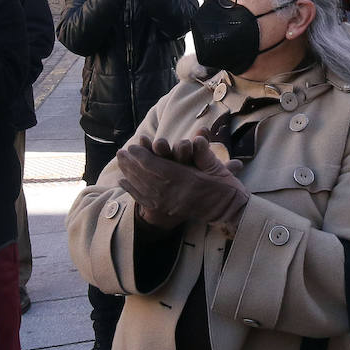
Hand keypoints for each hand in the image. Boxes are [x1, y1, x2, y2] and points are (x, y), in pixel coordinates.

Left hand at [116, 135, 249, 232]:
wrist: (230, 212)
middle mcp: (174, 194)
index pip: (158, 167)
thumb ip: (204, 154)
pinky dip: (132, 190)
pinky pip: (145, 201)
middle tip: (121, 152)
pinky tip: (123, 182)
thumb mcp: (218, 168)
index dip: (143, 156)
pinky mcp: (169, 211)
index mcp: (187, 181)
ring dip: (129, 174)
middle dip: (132, 164)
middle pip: (146, 177)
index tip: (133, 146)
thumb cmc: (226, 188)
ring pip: (143, 188)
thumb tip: (197, 138)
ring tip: (120, 162)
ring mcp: (170, 204)